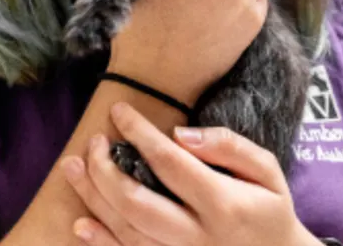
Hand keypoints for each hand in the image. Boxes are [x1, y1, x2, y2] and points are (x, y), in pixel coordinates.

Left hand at [61, 103, 319, 245]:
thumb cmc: (270, 210)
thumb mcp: (266, 171)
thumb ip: (228, 147)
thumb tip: (180, 134)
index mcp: (221, 204)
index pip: (168, 162)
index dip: (138, 133)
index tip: (119, 110)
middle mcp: (196, 236)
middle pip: (135, 200)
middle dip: (104, 168)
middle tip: (93, 141)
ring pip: (125, 230)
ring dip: (92, 198)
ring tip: (72, 167)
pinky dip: (101, 242)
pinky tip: (80, 224)